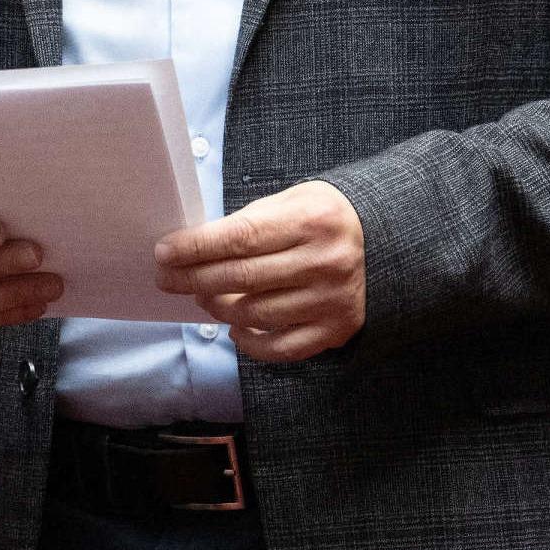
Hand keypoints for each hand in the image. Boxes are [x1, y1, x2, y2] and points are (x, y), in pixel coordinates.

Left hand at [156, 179, 365, 363]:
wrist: (385, 241)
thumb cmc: (324, 218)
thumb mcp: (292, 201)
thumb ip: (249, 223)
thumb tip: (194, 249)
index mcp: (312, 220)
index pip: (241, 237)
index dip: (196, 247)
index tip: (165, 252)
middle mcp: (325, 262)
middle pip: (242, 277)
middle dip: (194, 278)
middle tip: (168, 278)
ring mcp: (331, 300)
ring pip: (255, 314)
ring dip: (217, 308)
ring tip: (203, 297)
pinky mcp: (335, 330)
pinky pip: (279, 348)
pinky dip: (249, 342)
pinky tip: (235, 328)